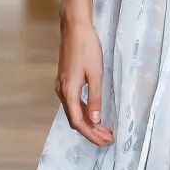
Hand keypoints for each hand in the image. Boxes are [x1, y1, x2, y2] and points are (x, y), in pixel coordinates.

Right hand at [55, 16, 114, 146]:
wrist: (74, 28)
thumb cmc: (87, 48)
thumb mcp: (96, 74)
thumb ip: (95, 98)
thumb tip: (95, 119)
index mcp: (69, 91)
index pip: (78, 122)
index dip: (91, 134)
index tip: (105, 141)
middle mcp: (62, 91)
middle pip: (75, 120)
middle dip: (91, 132)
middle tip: (107, 139)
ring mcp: (62, 86)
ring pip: (73, 112)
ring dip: (88, 123)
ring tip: (104, 130)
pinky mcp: (65, 81)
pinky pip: (73, 103)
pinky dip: (83, 112)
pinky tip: (94, 114)